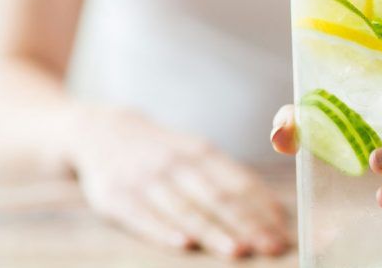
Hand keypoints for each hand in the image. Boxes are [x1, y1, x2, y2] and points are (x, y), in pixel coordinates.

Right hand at [72, 105, 289, 258]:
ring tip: (237, 251)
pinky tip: (183, 244)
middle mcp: (174, 163)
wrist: (98, 130)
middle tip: (270, 248)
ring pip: (184, 209)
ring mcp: (144, 179)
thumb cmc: (161, 150)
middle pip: (216, 198)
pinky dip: (163, 230)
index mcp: (199, 152)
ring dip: (212, 231)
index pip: (237, 183)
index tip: (282, 233)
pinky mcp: (115, 197)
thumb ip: (229, 177)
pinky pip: (142, 216)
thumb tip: (272, 209)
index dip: (262, 209)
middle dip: (246, 224)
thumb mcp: (193, 150)